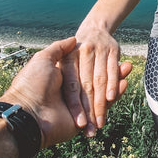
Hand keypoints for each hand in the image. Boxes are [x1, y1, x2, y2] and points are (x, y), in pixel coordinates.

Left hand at [2, 37, 129, 147]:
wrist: (27, 114)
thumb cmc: (31, 84)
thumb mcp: (43, 60)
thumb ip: (59, 48)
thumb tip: (73, 39)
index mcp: (63, 77)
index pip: (85, 68)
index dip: (98, 60)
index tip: (110, 51)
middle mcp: (71, 91)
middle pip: (97, 79)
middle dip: (112, 71)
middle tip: (127, 63)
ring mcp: (79, 106)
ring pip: (103, 90)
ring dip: (117, 80)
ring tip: (130, 67)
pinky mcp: (85, 118)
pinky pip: (101, 106)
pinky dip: (115, 93)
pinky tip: (125, 82)